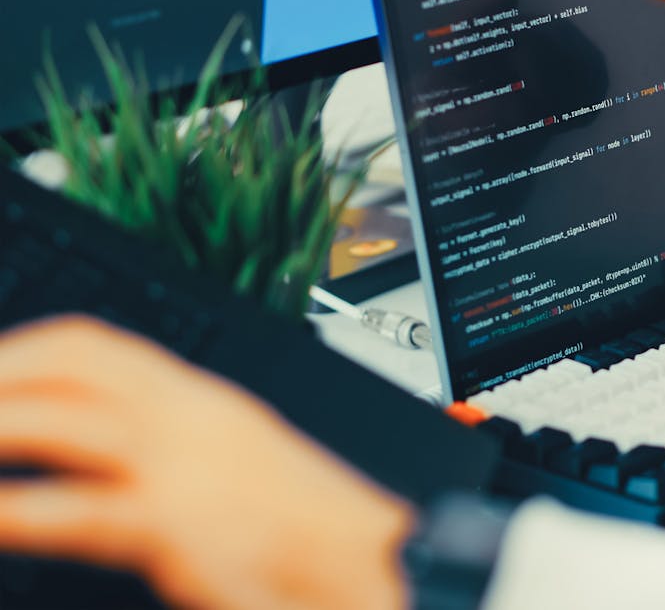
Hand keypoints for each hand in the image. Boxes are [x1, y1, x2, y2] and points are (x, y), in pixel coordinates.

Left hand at [0, 316, 411, 609]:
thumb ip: (183, 445)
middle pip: (70, 363)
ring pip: (62, 418)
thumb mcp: (243, 466)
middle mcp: (191, 416)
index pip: (96, 347)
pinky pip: (77, 509)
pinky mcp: (179, 523)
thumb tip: (118, 443)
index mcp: (205, 401)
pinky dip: (15, 511)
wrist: (383, 562)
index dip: (22, 354)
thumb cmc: (313, 531)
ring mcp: (185, 464)